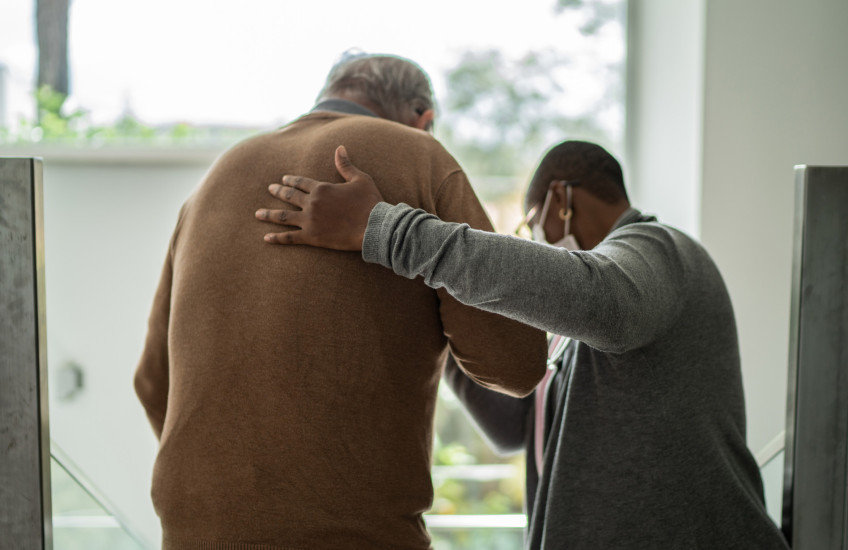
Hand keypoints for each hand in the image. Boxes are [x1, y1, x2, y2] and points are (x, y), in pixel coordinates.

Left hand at [255, 145, 383, 250]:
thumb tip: (339, 148)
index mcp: (321, 188)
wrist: (373, 227)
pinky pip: (290, 238)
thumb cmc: (369, 203)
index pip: (300, 182)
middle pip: (289, 196)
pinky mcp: (312, 237)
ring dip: (269, 214)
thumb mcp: (360, 179)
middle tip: (269, 189)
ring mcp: (309, 221)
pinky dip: (277, 238)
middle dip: (277, 192)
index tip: (283, 179)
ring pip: (283, 216)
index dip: (291, 180)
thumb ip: (346, 165)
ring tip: (258, 213)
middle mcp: (312, 203)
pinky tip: (266, 237)